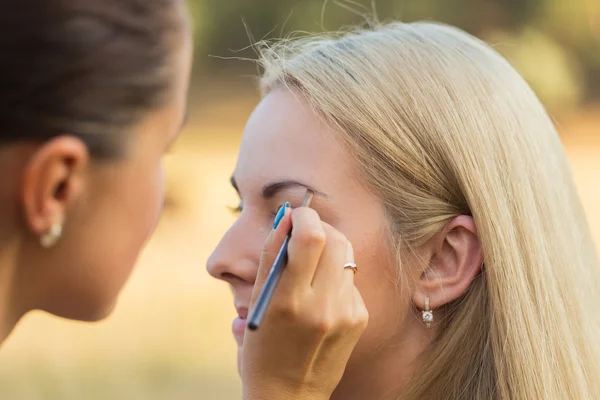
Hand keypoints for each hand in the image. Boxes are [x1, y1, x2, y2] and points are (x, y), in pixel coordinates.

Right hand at [241, 206, 367, 399]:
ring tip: (312, 260)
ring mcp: (346, 313)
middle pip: (335, 239)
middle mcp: (323, 306)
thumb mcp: (256, 303)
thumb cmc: (261, 346)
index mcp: (289, 302)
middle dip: (319, 226)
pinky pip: (350, 278)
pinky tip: (323, 291)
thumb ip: (271, 257)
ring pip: (346, 254)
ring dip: (329, 246)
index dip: (303, 217)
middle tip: (304, 231)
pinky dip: (335, 274)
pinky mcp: (360, 318)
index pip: (310, 238)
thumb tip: (287, 218)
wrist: (290, 394)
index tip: (294, 216)